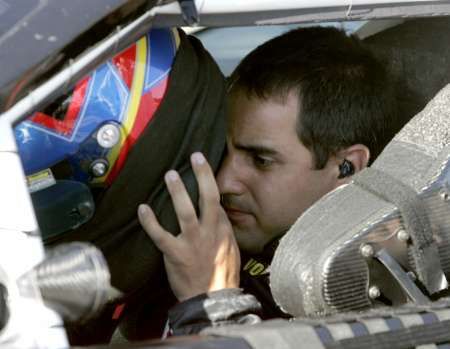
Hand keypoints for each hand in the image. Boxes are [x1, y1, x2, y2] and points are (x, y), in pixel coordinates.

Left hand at [138, 152, 239, 300]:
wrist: (213, 298)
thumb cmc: (222, 273)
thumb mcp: (230, 247)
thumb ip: (223, 228)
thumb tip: (216, 212)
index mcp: (222, 229)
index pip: (216, 200)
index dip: (209, 180)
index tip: (202, 163)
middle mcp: (209, 231)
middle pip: (208, 198)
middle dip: (202, 175)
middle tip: (195, 157)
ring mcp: (192, 242)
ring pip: (185, 212)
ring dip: (177, 192)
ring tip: (170, 174)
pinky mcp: (175, 253)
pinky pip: (161, 235)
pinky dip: (150, 221)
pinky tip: (142, 208)